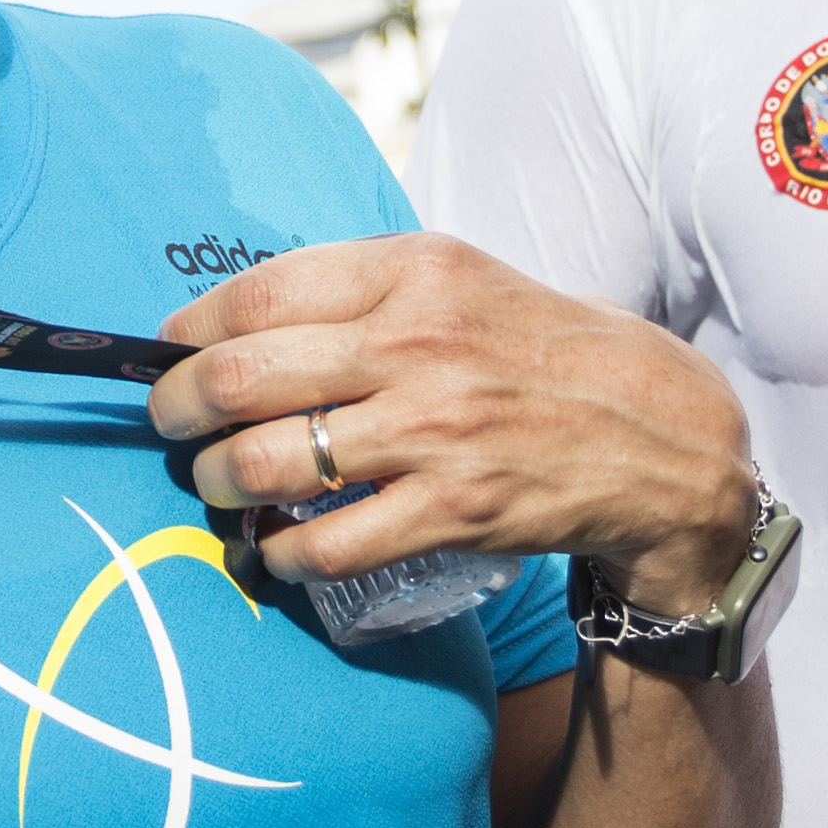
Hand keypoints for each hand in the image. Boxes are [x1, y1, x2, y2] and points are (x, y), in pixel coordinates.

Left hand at [149, 235, 756, 618]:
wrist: (656, 432)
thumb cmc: (534, 353)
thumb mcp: (457, 282)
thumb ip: (358, 290)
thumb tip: (234, 320)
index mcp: (413, 273)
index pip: (256, 294)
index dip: (190, 332)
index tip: (171, 353)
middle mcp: (418, 345)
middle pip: (239, 379)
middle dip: (178, 410)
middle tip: (172, 425)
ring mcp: (435, 432)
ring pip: (265, 465)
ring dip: (216, 483)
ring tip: (216, 485)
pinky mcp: (453, 510)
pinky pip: (324, 544)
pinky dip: (279, 554)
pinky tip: (275, 548)